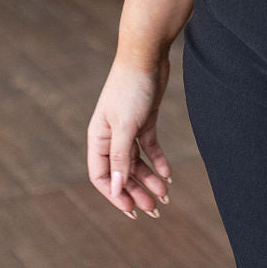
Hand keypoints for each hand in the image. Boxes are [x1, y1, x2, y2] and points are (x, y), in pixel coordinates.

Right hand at [87, 57, 173, 219]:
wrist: (147, 56)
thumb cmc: (131, 88)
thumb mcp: (126, 125)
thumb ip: (121, 157)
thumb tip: (116, 188)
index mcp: (98, 138)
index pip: (101, 175)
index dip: (115, 194)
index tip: (131, 210)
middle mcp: (111, 137)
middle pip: (121, 172)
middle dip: (136, 192)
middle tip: (154, 209)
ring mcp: (128, 129)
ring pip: (137, 162)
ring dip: (150, 179)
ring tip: (165, 195)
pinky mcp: (145, 121)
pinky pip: (150, 148)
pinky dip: (159, 161)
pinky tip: (168, 174)